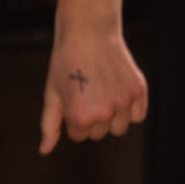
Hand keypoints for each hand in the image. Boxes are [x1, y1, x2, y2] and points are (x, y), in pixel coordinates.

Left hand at [40, 21, 147, 152]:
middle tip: (85, 92)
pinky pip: (138, 116)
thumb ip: (50, 126)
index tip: (71, 97)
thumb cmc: (65, 64)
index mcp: (80, 117)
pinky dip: (130, 109)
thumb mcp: (51, 94)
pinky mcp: (139, 91)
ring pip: (119, 128)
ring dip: (111, 117)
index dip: (72, 117)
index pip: (78, 135)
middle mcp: (104, 113)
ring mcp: (124, 102)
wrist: (88, 33)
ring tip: (101, 92)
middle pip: (98, 134)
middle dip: (90, 118)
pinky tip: (117, 91)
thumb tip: (45, 151)